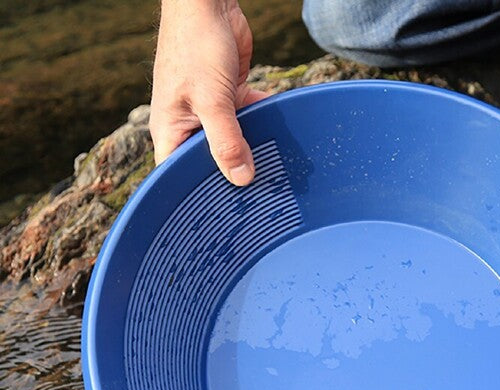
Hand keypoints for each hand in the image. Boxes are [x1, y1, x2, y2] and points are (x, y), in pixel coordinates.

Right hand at [149, 0, 267, 184]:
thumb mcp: (212, 100)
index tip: (223, 214)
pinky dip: (265, 124)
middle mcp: (189, 125)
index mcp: (170, 131)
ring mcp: (210, 112)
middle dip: (232, 176)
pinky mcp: (231, 98)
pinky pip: (250, 121)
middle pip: (210, 163)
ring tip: (277, 174)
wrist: (209, 2)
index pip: (178, 176)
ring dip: (254, 151)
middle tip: (260, 200)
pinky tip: (284, 137)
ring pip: (234, 143)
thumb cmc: (195, 45)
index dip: (196, 196)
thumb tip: (242, 178)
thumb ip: (227, 141)